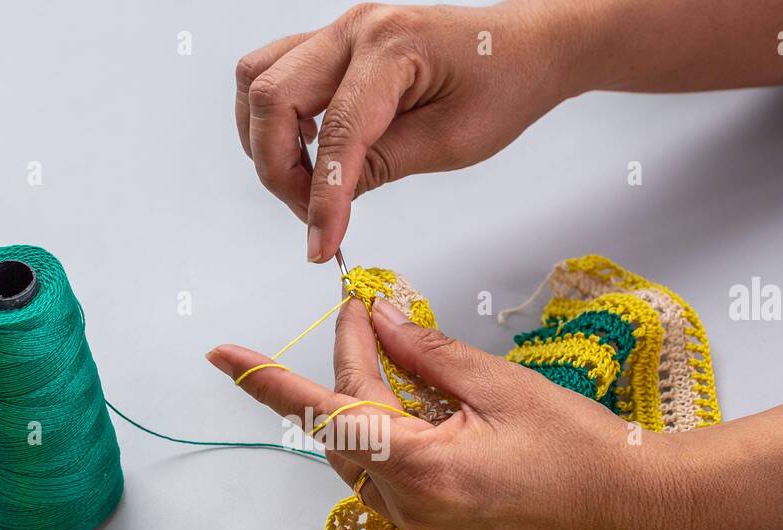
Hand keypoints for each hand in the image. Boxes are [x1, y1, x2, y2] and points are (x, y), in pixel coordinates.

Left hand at [206, 298, 697, 529]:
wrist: (635, 507)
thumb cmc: (581, 445)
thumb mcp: (501, 385)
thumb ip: (429, 355)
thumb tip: (383, 320)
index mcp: (422, 469)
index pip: (325, 415)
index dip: (268, 383)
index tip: (221, 356)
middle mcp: (412, 510)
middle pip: (347, 431)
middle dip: (348, 368)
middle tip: (364, 311)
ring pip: (365, 460)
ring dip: (367, 406)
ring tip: (387, 349)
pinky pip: (394, 485)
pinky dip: (394, 441)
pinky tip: (418, 407)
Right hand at [234, 1, 578, 262]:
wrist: (524, 47)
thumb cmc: (503, 85)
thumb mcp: (452, 141)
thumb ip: (384, 166)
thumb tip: (329, 199)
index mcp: (392, 47)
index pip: (337, 132)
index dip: (322, 198)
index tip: (319, 246)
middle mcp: (355, 29)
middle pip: (271, 96)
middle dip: (277, 168)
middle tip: (310, 215)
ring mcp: (339, 31)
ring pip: (257, 79)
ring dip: (264, 139)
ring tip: (304, 180)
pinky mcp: (334, 44)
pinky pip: (274, 72)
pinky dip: (272, 116)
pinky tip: (306, 145)